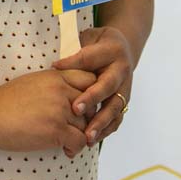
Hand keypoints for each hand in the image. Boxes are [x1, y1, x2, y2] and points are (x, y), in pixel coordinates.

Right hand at [0, 69, 96, 157]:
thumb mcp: (32, 82)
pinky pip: (80, 140)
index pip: (89, 80)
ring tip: (69, 142)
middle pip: (91, 104)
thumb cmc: (5, 101)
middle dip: (87, 118)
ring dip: (81, 135)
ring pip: (86, 124)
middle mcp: (60, 90)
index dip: (90, 94)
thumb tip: (68, 92)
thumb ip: (53, 84)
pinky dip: (76, 148)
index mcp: (55, 76)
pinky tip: (66, 150)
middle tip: (78, 128)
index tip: (83, 106)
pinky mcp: (56, 130)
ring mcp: (59, 110)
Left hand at [51, 27, 134, 145]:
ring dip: (101, 123)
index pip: (90, 58)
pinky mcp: (124, 102)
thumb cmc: (98, 45)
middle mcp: (122, 70)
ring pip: (115, 107)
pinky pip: (117, 119)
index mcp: (112, 51)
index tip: (55, 69)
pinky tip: (92, 140)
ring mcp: (125, 88)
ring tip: (87, 137)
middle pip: (108, 86)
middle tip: (76, 110)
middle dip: (93, 99)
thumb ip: (75, 52)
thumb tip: (55, 67)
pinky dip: (105, 130)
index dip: (73, 63)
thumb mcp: (87, 39)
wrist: (122, 50)